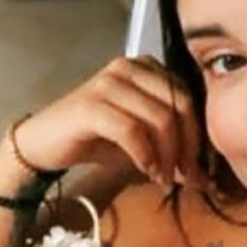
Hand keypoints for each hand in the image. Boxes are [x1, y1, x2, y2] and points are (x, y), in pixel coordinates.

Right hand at [12, 56, 206, 187]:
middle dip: (188, 147)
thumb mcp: (141, 140)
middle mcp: (129, 66)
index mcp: (146, 67)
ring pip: (159, 118)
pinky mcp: (91, 104)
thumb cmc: (94, 140)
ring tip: (164, 179)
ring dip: (168, 156)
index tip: (200, 169)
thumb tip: (203, 172)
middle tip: (188, 178)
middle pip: (179, 105)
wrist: (43, 143)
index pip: (188, 96)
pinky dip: (145, 155)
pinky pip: (131, 130)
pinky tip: (147, 172)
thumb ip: (170, 145)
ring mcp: (108, 82)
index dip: (199, 135)